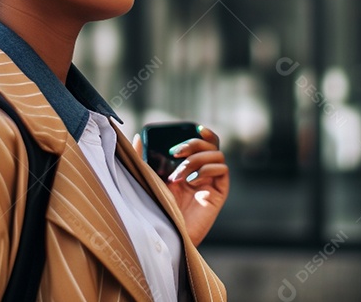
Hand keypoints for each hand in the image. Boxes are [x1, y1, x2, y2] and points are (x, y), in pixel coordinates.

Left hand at [133, 126, 228, 245]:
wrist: (166, 233)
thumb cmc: (157, 206)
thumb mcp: (148, 177)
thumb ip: (142, 158)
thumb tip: (138, 137)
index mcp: (190, 165)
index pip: (203, 142)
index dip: (203, 133)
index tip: (195, 127)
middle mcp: (203, 171)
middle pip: (211, 145)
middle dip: (194, 144)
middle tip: (176, 152)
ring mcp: (211, 181)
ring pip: (217, 155)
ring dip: (196, 159)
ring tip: (179, 175)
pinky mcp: (218, 193)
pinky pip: (222, 170)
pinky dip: (207, 169)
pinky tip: (192, 181)